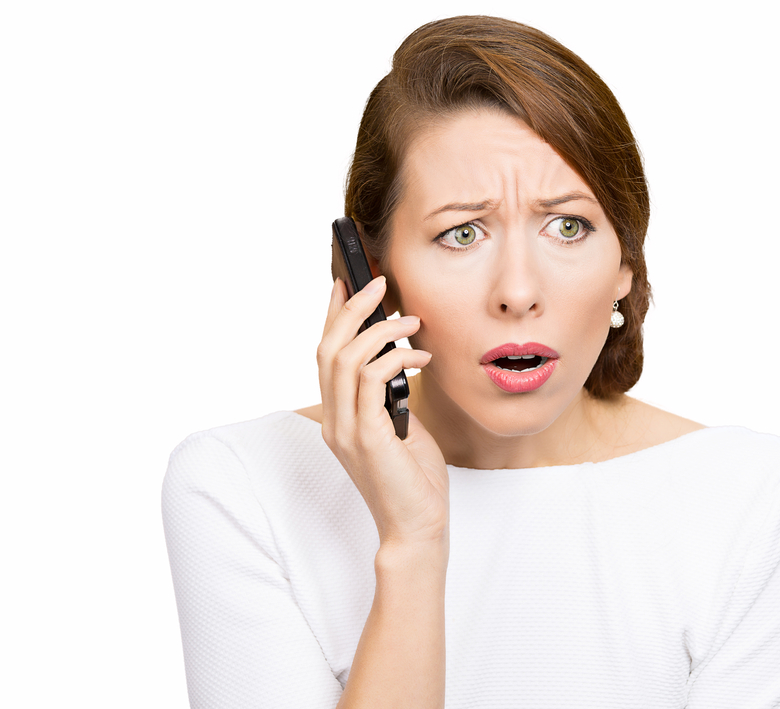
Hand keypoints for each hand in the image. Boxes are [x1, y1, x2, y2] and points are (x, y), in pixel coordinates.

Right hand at [316, 276, 448, 548]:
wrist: (417, 528)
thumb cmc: (414, 480)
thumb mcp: (401, 428)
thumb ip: (391, 397)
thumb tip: (401, 361)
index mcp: (338, 417)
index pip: (326, 356)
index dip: (333, 317)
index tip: (346, 284)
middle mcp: (334, 420)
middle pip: (328, 349)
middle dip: (351, 309)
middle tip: (378, 284)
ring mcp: (346, 429)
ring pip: (345, 359)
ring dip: (380, 330)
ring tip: (411, 320)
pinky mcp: (367, 437)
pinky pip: (371, 380)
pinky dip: (395, 358)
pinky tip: (420, 356)